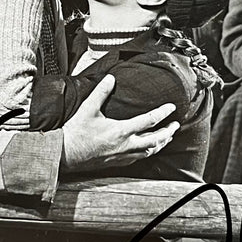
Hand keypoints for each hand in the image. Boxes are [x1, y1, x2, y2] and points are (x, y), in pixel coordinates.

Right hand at [61, 75, 178, 171]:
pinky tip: (149, 149)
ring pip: (150, 151)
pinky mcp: (119, 162)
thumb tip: (111, 78)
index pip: (149, 121)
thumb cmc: (77, 132)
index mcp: (121, 131)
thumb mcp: (88, 109)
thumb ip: (101, 92)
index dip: (163, 113)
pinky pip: (140, 158)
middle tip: (176, 125)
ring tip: (167, 137)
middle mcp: (126, 145)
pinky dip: (149, 152)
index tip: (172, 108)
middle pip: (155, 140)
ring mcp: (123, 155)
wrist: (66, 154)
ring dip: (161, 143)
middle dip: (168, 132)